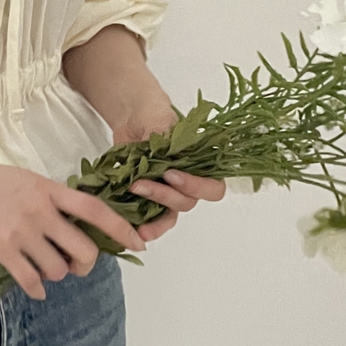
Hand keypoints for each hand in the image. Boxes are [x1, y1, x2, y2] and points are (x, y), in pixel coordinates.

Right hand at [0, 149, 147, 300]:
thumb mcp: (28, 179)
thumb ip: (53, 198)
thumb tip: (77, 223)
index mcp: (49, 190)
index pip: (95, 210)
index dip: (120, 229)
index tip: (137, 243)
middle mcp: (39, 211)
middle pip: (82, 249)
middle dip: (85, 264)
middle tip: (76, 265)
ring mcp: (20, 231)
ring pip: (57, 269)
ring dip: (57, 274)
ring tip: (45, 266)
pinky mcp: (0, 249)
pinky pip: (30, 280)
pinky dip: (37, 289)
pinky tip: (35, 288)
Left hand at [112, 92, 226, 242]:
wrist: (133, 118)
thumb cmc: (154, 116)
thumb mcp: (160, 120)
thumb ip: (165, 137)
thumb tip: (160, 155)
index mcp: (203, 164)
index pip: (212, 187)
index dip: (195, 186)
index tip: (170, 174)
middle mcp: (189, 183)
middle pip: (187, 202)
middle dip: (164, 197)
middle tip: (141, 185)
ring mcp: (169, 193)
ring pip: (170, 215)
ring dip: (155, 221)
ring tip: (138, 224)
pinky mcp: (149, 199)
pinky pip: (151, 218)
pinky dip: (142, 225)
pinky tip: (133, 229)